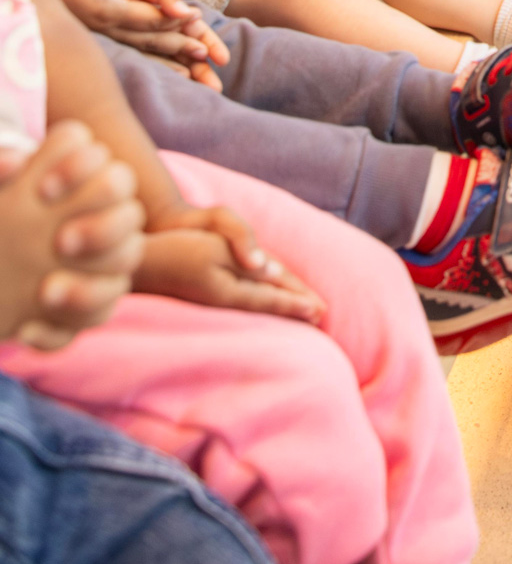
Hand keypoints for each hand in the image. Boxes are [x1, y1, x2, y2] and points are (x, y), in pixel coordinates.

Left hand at [0, 120, 144, 349]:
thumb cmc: (1, 206)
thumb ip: (5, 167)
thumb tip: (12, 165)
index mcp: (92, 187)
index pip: (114, 175)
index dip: (85, 174)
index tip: (42, 190)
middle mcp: (106, 226)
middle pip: (131, 220)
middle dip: (101, 231)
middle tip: (60, 242)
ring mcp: (98, 271)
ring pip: (119, 280)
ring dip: (86, 290)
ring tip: (45, 292)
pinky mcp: (79, 312)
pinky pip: (86, 325)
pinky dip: (56, 332)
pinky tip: (25, 330)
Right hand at [51, 0, 230, 90]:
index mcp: (106, 13)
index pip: (144, 18)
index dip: (170, 18)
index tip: (196, 18)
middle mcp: (111, 31)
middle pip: (151, 40)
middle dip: (180, 46)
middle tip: (207, 53)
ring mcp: (112, 40)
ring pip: (149, 51)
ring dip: (176, 60)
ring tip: (202, 69)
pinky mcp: (113, 43)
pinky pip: (140, 57)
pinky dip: (161, 64)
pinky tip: (181, 73)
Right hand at [134, 218, 323, 323]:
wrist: (137, 263)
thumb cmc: (176, 249)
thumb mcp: (213, 247)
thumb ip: (245, 260)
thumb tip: (272, 275)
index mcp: (231, 291)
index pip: (273, 298)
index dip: (297, 302)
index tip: (320, 310)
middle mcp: (225, 300)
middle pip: (267, 304)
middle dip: (293, 309)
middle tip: (320, 316)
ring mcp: (214, 300)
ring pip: (255, 305)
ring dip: (279, 308)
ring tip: (299, 314)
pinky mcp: (204, 295)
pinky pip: (242, 301)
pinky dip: (259, 303)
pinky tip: (260, 304)